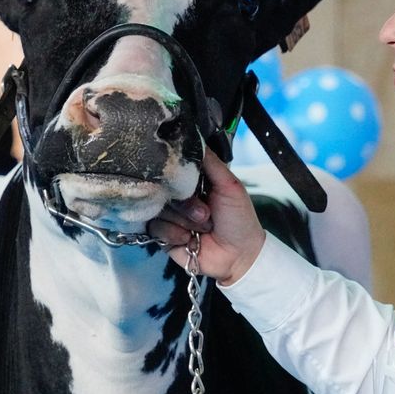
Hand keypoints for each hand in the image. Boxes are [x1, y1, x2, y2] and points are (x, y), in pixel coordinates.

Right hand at [147, 150, 266, 285]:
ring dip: (183, 220)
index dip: (176, 172)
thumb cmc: (239, 219)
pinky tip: (189, 239)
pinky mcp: (163, 235)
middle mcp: (179, 196)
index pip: (173, 167)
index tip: (181, 177)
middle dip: (186, 204)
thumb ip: (211, 162)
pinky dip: (174, 233)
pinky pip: (156, 227)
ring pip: (158, 208)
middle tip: (206, 213)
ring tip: (202, 228)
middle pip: (162, 188)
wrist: (239, 256)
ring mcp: (170, 215)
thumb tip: (193, 136)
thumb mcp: (230, 185)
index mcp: (193, 181)